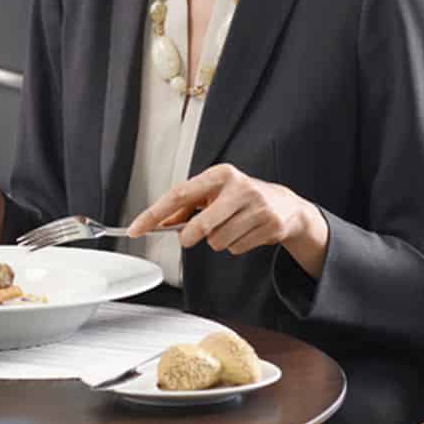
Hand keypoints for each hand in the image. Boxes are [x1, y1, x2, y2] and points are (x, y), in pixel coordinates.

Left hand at [127, 163, 327, 262]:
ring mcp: (257, 206)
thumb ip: (188, 206)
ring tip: (230, 228)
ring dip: (217, 241)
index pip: (179, 194)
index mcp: (220, 174)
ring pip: (218, 240)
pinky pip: (235, 248)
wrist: (286, 206)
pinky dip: (234, 246)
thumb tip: (161, 223)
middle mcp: (239, 187)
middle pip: (200, 224)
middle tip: (189, 237)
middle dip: (190, 236)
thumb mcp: (215, 194)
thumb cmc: (242, 197)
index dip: (155, 213)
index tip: (137, 228)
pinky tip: (245, 233)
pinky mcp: (269, 225)